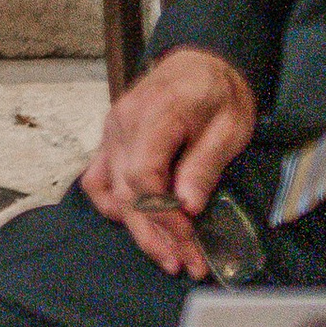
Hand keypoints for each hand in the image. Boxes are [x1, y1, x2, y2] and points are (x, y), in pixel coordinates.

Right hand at [78, 47, 259, 274]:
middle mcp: (122, 125)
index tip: (192, 239)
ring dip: (137, 229)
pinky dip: (113, 206)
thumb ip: (204, 163)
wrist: (201, 62)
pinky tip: (136, 224)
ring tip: (168, 257)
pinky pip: (97, 179)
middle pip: (126, 191)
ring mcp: (111, 133)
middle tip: (189, 264)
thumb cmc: (219, 93)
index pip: (143, 176)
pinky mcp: (111, 141)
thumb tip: (187, 206)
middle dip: (157, 235)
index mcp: (154, 115)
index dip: (164, 214)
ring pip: (111, 192)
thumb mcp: (229, 126)